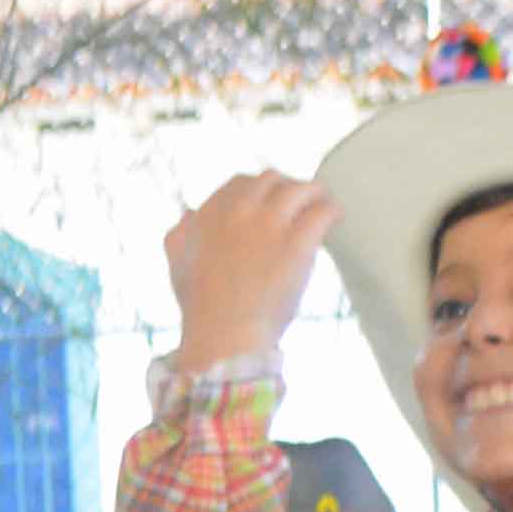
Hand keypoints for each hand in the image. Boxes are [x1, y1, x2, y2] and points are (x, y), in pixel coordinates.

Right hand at [164, 169, 334, 374]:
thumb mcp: (176, 261)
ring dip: (314, 194)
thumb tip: (188, 215)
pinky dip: (331, 210)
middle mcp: (239, 209)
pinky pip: (322, 212)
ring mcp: (269, 223)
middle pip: (273, 180)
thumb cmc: (199, 306)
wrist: (224, 332)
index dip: (260, 189)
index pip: (241, 182)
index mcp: (211, 210)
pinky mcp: (297, 244)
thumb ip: (179, 233)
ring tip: (324, 203)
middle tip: (302, 200)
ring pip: (301, 189)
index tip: (271, 200)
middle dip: (288, 186)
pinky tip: (336, 216)